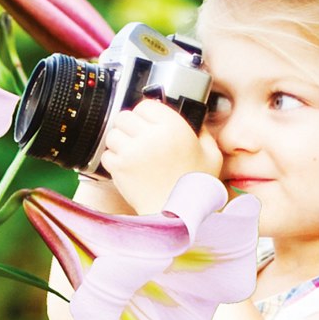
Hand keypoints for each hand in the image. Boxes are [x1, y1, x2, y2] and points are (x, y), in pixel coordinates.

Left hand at [100, 100, 221, 214]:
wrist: (177, 214)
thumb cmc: (195, 187)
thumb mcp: (212, 154)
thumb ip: (203, 132)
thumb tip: (196, 118)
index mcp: (174, 128)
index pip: (146, 105)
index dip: (146, 113)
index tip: (149, 122)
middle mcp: (150, 137)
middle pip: (124, 116)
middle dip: (129, 125)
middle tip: (136, 137)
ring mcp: (131, 152)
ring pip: (112, 133)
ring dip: (119, 141)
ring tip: (131, 151)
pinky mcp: (118, 168)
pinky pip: (107, 153)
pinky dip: (113, 159)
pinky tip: (127, 165)